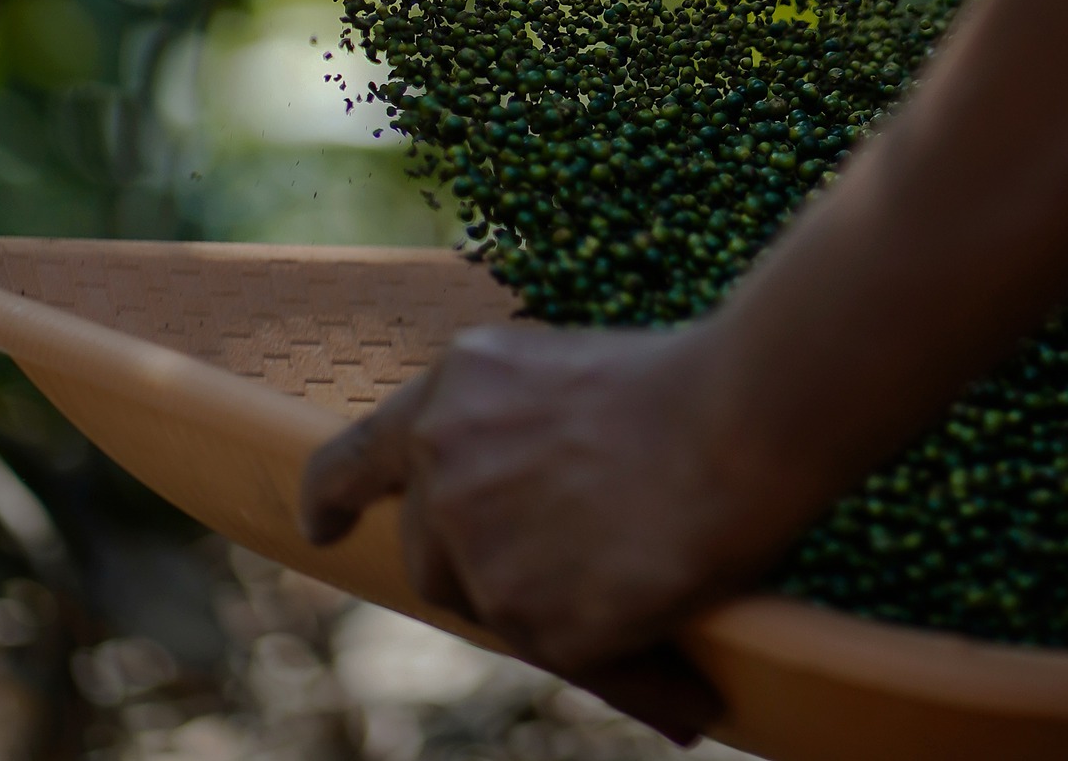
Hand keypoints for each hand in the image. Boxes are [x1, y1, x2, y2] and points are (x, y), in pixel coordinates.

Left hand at [297, 322, 798, 742]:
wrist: (744, 415)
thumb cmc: (694, 383)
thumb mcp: (572, 378)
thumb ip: (517, 434)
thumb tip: (521, 518)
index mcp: (454, 393)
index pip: (356, 458)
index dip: (335, 499)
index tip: (323, 527)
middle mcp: (445, 468)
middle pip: (436, 557)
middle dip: (492, 568)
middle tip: (587, 556)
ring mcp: (482, 549)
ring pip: (504, 612)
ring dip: (566, 613)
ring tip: (657, 593)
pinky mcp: (534, 619)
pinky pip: (577, 665)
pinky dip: (633, 677)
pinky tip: (690, 689)